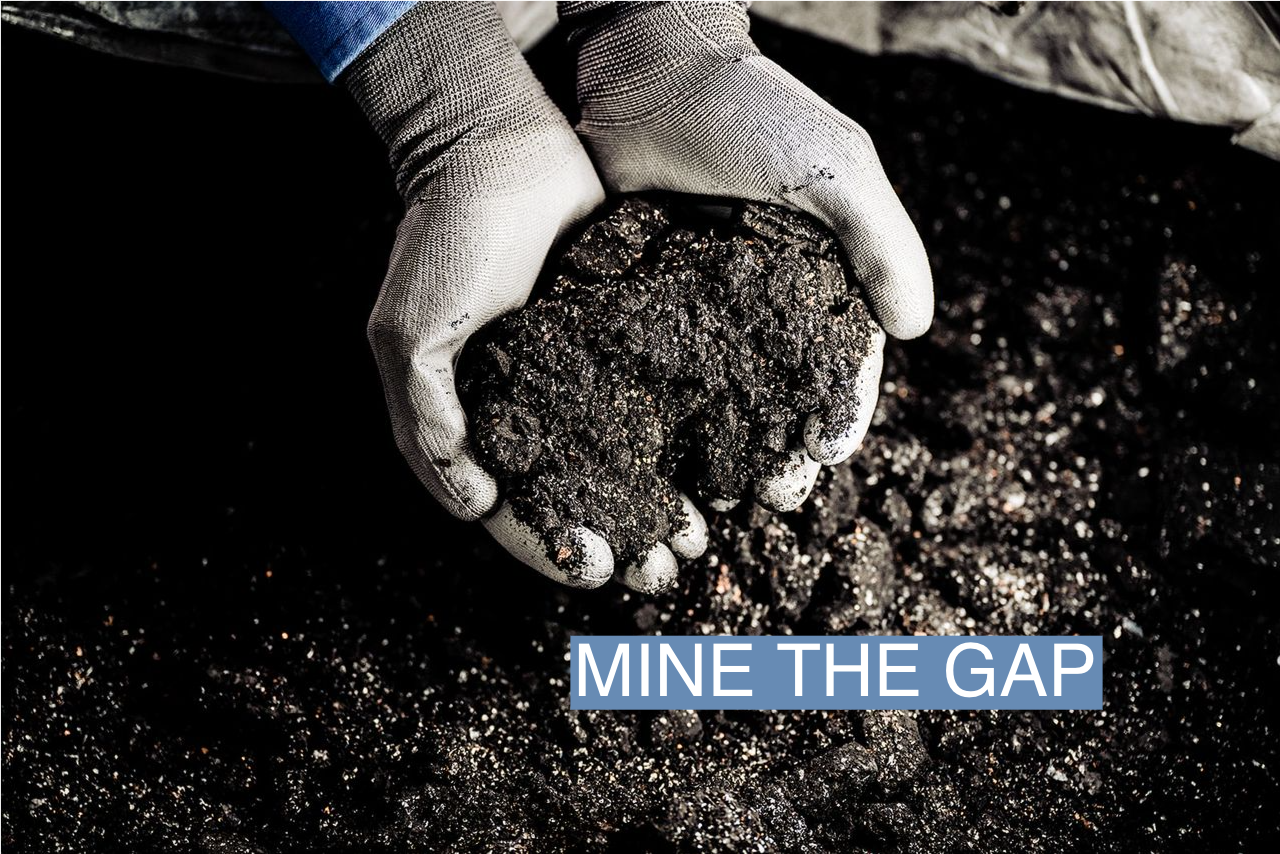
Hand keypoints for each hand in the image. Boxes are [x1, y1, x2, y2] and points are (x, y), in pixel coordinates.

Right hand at [347, 0, 661, 588]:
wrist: (502, 141)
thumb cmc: (447, 235)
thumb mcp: (411, 332)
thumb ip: (429, 423)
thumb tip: (477, 508)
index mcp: (479, 417)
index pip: (515, 507)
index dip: (553, 548)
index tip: (599, 570)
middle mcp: (534, 405)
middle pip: (582, 496)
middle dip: (624, 539)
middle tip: (667, 565)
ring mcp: (584, 372)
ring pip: (629, 459)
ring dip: (662, 504)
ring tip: (700, 531)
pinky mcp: (630, 335)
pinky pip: (662, 399)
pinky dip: (686, 439)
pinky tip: (719, 465)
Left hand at [563, 0, 931, 509]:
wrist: (638, 63)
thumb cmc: (745, 107)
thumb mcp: (832, 165)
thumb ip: (882, 241)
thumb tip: (917, 329)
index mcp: (820, 269)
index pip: (842, 358)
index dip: (838, 413)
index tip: (824, 459)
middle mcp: (762, 295)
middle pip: (779, 391)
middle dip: (777, 447)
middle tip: (766, 494)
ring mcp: (698, 301)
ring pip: (716, 392)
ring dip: (719, 446)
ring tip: (711, 492)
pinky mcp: (639, 297)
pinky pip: (655, 366)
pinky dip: (659, 411)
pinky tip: (653, 451)